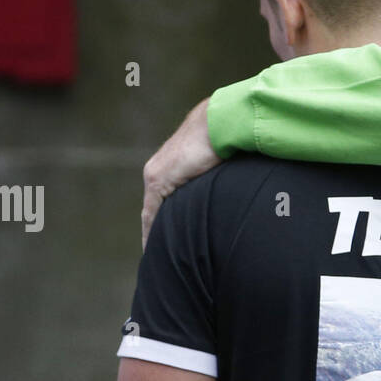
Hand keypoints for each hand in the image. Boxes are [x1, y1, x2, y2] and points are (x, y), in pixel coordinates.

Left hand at [142, 98, 217, 246]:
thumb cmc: (226, 139)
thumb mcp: (217, 169)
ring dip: (153, 235)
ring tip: (158, 258)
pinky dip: (152, 230)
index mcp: (171, 168)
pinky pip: (152, 212)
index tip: (166, 244)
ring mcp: (156, 174)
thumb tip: (229, 197)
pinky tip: (155, 247)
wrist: (220, 121)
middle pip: (153, 210)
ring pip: (151, 214)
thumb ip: (213, 184)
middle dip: (156, 233)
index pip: (162, 203)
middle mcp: (158, 171)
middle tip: (161, 257)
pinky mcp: (158, 178)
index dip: (161, 224)